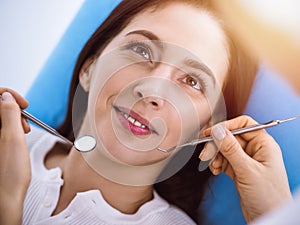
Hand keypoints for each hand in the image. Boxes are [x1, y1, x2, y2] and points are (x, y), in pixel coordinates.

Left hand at [0, 88, 30, 224]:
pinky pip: (1, 129)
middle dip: (14, 110)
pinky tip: (19, 136)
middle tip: (25, 122)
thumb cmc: (9, 175)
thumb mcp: (13, 139)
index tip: (23, 104)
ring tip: (24, 131)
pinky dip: (12, 128)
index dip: (9, 96)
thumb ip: (10, 113)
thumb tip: (7, 97)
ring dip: (14, 120)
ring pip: (0, 118)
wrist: (5, 197)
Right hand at [200, 115, 291, 222]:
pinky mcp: (239, 171)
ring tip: (213, 166)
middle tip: (206, 153)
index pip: (243, 125)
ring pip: (225, 150)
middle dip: (216, 145)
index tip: (211, 132)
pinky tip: (216, 171)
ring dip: (215, 156)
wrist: (269, 218)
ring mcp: (246, 161)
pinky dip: (217, 164)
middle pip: (230, 138)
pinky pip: (223, 161)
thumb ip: (231, 149)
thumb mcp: (247, 170)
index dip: (227, 126)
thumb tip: (218, 131)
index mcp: (264, 145)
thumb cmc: (269, 197)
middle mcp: (255, 150)